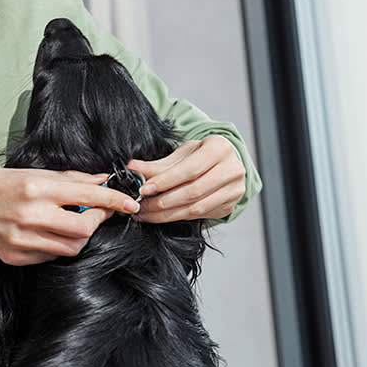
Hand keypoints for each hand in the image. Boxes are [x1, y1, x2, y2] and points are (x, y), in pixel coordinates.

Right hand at [0, 168, 140, 265]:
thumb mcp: (32, 173)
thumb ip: (70, 179)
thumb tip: (102, 180)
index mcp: (37, 189)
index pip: (88, 195)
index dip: (114, 200)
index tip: (131, 203)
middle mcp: (31, 215)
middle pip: (84, 228)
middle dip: (98, 222)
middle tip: (98, 213)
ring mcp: (23, 239)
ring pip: (72, 247)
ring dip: (81, 236)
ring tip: (72, 222)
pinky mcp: (17, 256)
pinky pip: (52, 255)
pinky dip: (59, 245)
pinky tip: (50, 233)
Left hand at [126, 137, 245, 222]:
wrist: (222, 164)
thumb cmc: (200, 156)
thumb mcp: (181, 154)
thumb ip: (157, 164)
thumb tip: (132, 168)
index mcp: (220, 148)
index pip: (190, 169)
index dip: (166, 181)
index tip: (144, 189)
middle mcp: (232, 169)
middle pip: (193, 191)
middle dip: (163, 202)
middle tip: (141, 206)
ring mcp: (234, 190)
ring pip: (196, 208)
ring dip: (167, 214)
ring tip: (147, 214)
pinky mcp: (230, 205)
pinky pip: (201, 215)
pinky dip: (178, 217)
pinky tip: (162, 216)